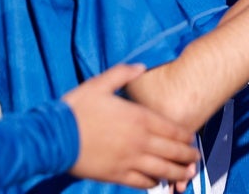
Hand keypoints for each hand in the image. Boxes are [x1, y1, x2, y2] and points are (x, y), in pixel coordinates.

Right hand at [64, 64, 198, 188]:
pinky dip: (152, 182)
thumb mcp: (99, 83)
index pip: (172, 129)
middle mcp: (139, 140)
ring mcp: (128, 159)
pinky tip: (156, 182)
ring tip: (187, 173)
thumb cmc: (75, 109)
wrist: (52, 136)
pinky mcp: (115, 174)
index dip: (185, 136)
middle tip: (195, 158)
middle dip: (187, 155)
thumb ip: (123, 74)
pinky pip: (140, 181)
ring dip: (177, 171)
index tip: (191, 139)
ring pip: (161, 168)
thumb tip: (141, 66)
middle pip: (172, 150)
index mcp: (138, 118)